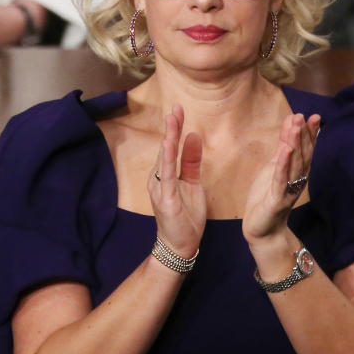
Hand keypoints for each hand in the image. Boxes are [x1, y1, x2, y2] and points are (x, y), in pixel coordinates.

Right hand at [147, 105, 206, 257]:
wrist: (180, 245)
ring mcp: (160, 188)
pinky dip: (168, 157)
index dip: (174, 128)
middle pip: (165, 148)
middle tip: (176, 108)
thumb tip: (194, 136)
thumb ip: (192, 161)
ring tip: (172, 119)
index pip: (170, 147)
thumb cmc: (185, 216)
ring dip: (168, 138)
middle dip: (171, 128)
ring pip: (164, 158)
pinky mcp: (166, 198)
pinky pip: (167, 174)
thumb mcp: (193, 184)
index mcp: (165, 175)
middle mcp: (158, 178)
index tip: (179, 109)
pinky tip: (171, 144)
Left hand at [242, 113, 319, 246]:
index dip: (310, 134)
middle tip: (306, 116)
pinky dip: (283, 164)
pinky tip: (285, 150)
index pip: (306, 150)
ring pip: (294, 165)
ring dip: (295, 144)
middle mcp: (297, 181)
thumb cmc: (267, 197)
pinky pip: (280, 179)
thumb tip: (290, 128)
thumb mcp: (274, 169)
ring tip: (296, 126)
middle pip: (303, 155)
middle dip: (304, 135)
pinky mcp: (277, 199)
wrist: (262, 229)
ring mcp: (288, 190)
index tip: (314, 117)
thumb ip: (282, 150)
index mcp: (297, 174)